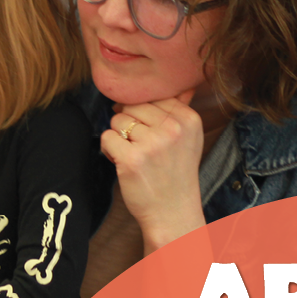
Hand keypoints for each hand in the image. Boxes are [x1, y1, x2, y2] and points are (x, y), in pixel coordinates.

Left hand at [99, 89, 206, 252]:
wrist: (173, 214)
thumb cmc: (176, 175)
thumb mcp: (189, 139)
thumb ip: (182, 109)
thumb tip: (184, 83)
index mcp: (188, 119)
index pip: (152, 96)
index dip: (142, 113)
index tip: (149, 132)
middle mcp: (173, 129)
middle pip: (132, 105)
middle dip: (128, 123)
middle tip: (139, 145)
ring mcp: (152, 144)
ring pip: (117, 120)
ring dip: (118, 137)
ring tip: (133, 155)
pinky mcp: (132, 159)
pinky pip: (107, 137)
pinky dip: (109, 150)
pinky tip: (122, 162)